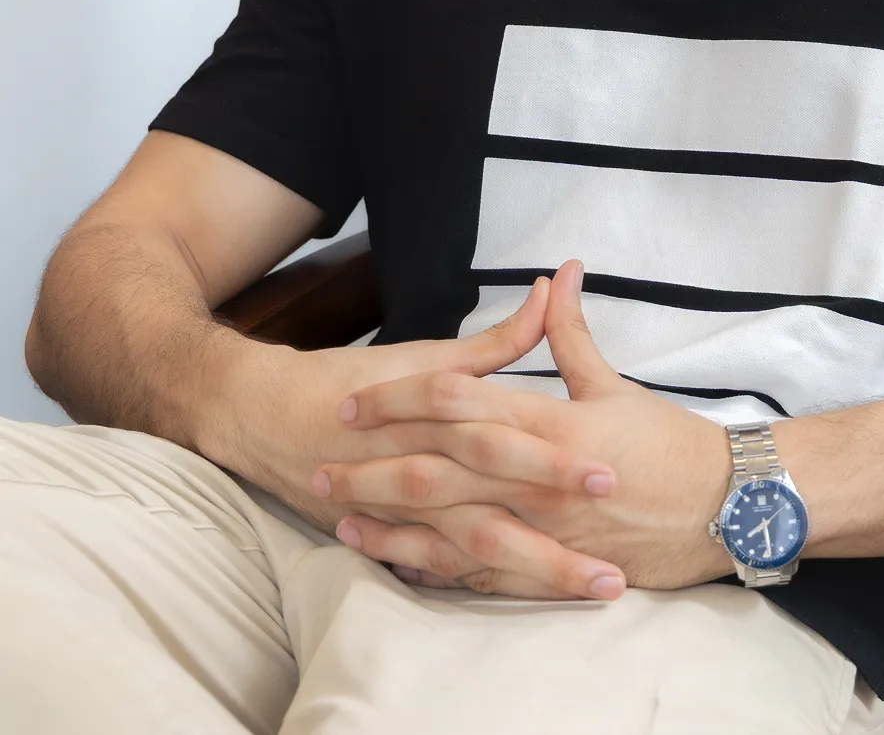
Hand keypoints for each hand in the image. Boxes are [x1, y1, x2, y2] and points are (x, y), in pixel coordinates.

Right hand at [209, 273, 608, 568]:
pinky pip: (436, 570)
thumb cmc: (351, 379)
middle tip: (613, 554)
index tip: (610, 472)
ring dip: (534, 570)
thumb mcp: (424, 354)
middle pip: (491, 502)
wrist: (263, 417)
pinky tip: (525, 600)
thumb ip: (496, 339)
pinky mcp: (384, 539)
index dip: (552, 457)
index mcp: (430, 415)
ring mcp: (399, 512)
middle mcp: (416, 466)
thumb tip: (553, 290)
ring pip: (473, 549)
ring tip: (592, 584)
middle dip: (553, 530)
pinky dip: (478, 585)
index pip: (499, 436)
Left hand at [313, 260, 733, 597]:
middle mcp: (534, 480)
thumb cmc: (667, 443)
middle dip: (373, 470)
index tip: (356, 400)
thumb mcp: (613, 385)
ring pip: (445, 530)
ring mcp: (539, 530)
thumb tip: (558, 275)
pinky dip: (433, 569)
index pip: (455, 404)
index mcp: (547, 424)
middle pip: (435, 472)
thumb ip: (571, 333)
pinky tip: (396, 563)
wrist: (722, 506)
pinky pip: (478, 573)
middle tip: (322, 464)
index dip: (400, 400)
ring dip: (389, 526)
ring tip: (341, 519)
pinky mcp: (550, 567)